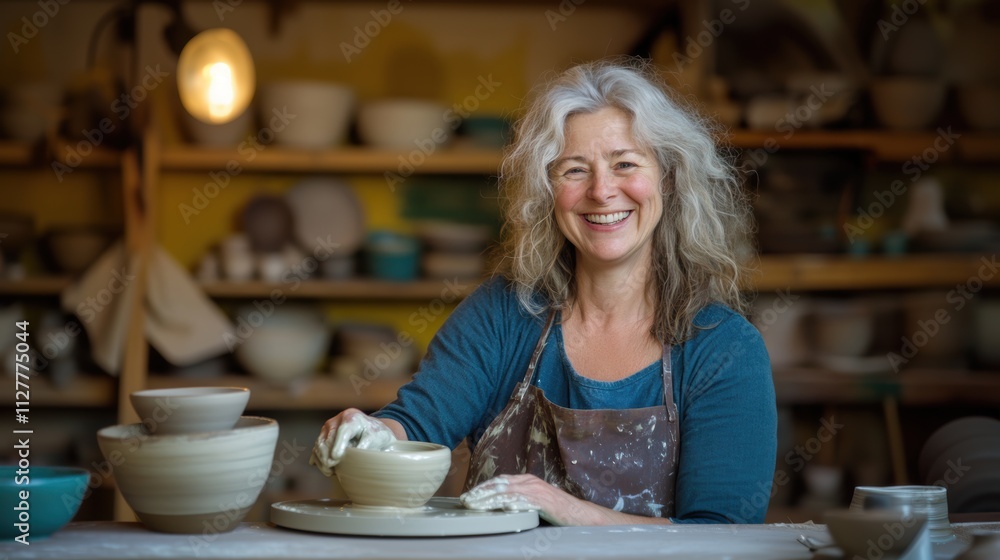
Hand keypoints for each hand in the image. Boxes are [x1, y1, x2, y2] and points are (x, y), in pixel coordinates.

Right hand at [309, 408, 397, 476]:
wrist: (371, 432)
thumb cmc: (376, 435)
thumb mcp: (378, 437)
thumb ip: (368, 444)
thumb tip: (357, 452)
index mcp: (352, 417)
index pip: (343, 430)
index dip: (339, 444)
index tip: (337, 457)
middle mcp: (337, 420)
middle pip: (327, 438)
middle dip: (327, 455)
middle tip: (332, 469)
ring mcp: (328, 429)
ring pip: (319, 444)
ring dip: (322, 459)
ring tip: (330, 472)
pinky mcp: (323, 438)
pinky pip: (316, 449)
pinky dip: (319, 460)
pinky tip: (326, 469)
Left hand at [460, 474, 600, 525]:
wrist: (579, 514)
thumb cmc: (556, 510)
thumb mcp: (534, 501)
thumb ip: (519, 499)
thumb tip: (500, 506)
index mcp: (526, 480)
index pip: (499, 481)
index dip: (482, 488)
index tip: (469, 495)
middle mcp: (529, 481)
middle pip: (498, 485)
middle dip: (480, 492)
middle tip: (465, 500)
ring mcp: (535, 490)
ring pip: (506, 493)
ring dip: (487, 499)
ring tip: (474, 506)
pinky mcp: (541, 501)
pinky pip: (520, 501)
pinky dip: (508, 504)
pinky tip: (496, 508)